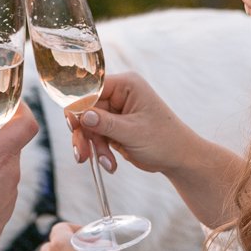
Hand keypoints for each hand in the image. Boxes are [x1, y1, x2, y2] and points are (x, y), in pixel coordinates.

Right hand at [68, 71, 249, 234]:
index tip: (71, 126)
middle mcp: (118, 94)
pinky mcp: (113, 127)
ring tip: (106, 163)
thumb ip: (105, 123)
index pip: (91, 89)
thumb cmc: (164, 140)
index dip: (78, 106)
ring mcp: (115, 111)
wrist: (179, 159)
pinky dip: (99, 151)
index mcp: (126, 85)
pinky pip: (96, 137)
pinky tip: (110, 164)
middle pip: (85, 109)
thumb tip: (81, 115)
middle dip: (84, 134)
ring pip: (88, 126)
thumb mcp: (133, 132)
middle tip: (81, 154)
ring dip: (93, 146)